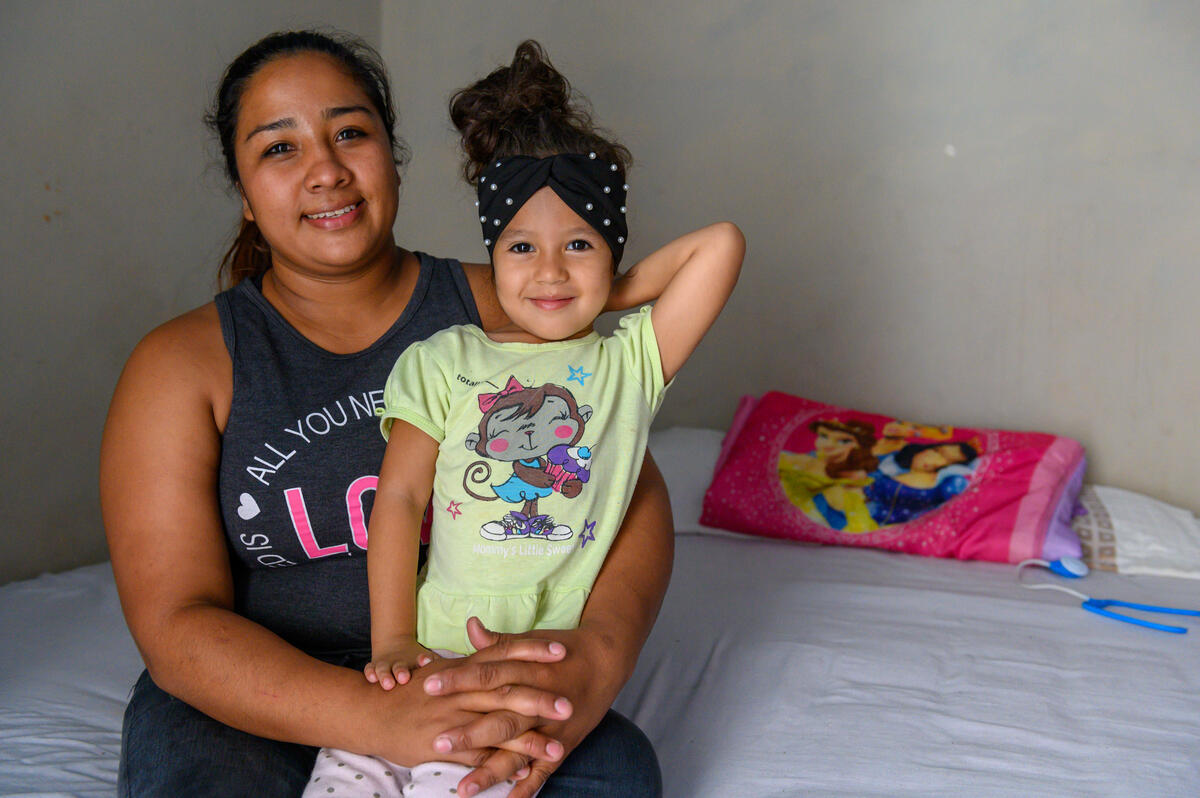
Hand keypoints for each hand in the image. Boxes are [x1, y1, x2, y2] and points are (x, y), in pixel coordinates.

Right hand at [365, 636, 436, 689]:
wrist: (394, 646)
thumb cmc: (417, 662)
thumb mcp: (429, 660)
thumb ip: (436, 666)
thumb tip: (451, 672)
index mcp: (415, 662)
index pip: (421, 661)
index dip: (422, 663)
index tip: (425, 670)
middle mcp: (399, 663)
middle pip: (400, 666)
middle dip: (401, 671)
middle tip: (404, 679)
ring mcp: (386, 665)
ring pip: (383, 668)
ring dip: (384, 675)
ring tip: (387, 684)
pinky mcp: (374, 667)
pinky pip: (369, 668)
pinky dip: (369, 672)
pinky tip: (371, 678)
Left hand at [428, 619, 622, 797]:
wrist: (606, 660)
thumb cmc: (562, 649)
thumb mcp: (532, 641)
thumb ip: (499, 642)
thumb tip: (470, 627)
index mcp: (527, 670)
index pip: (487, 674)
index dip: (458, 680)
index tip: (428, 686)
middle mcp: (538, 700)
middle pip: (500, 717)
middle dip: (469, 733)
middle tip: (437, 741)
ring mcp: (552, 725)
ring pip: (519, 751)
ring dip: (491, 770)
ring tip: (464, 788)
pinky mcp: (564, 743)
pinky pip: (544, 769)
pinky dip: (528, 787)